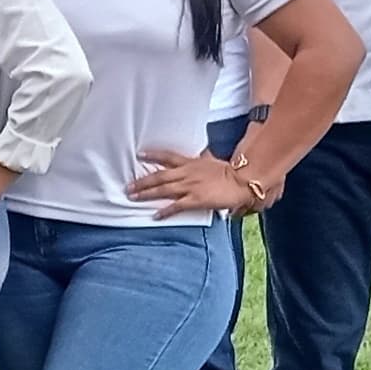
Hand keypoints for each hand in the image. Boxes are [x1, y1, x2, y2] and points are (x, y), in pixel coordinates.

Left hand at [131, 146, 263, 217]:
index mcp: (191, 163)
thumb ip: (203, 160)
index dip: (153, 155)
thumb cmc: (230, 172)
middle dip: (142, 181)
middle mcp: (187, 173)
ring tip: (133, 198)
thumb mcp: (213, 161)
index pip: (167, 156)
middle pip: (159, 176)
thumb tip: (203, 155)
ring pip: (163, 190)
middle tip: (128, 186)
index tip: (139, 154)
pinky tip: (155, 215)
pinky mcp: (195, 199)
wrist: (242, 181)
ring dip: (146, 194)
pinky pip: (176, 206)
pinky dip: (164, 211)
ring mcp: (190, 186)